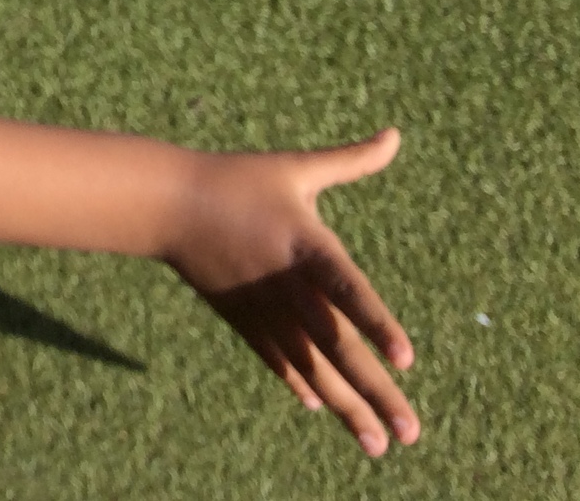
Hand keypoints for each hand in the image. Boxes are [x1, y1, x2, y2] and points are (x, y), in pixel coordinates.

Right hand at [166, 129, 418, 455]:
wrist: (169, 203)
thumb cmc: (239, 179)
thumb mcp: (295, 167)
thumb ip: (350, 160)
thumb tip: (396, 134)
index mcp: (306, 246)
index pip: (349, 290)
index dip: (378, 323)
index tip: (407, 360)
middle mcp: (287, 285)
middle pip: (338, 347)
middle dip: (376, 393)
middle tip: (410, 434)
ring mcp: (263, 307)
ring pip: (311, 366)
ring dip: (345, 406)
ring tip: (377, 444)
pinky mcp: (242, 317)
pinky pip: (277, 358)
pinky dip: (300, 382)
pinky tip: (321, 407)